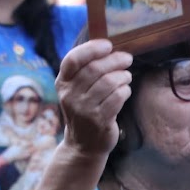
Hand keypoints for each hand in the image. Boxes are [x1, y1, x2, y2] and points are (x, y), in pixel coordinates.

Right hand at [55, 39, 132, 161]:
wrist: (83, 144)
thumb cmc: (84, 108)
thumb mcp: (76, 89)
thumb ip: (85, 69)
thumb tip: (108, 47)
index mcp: (62, 83)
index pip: (72, 60)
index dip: (91, 49)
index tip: (108, 45)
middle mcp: (70, 96)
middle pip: (95, 69)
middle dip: (115, 60)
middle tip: (127, 59)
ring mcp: (84, 109)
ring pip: (109, 82)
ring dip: (123, 76)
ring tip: (126, 76)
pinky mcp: (99, 121)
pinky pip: (117, 98)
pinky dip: (125, 91)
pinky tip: (125, 91)